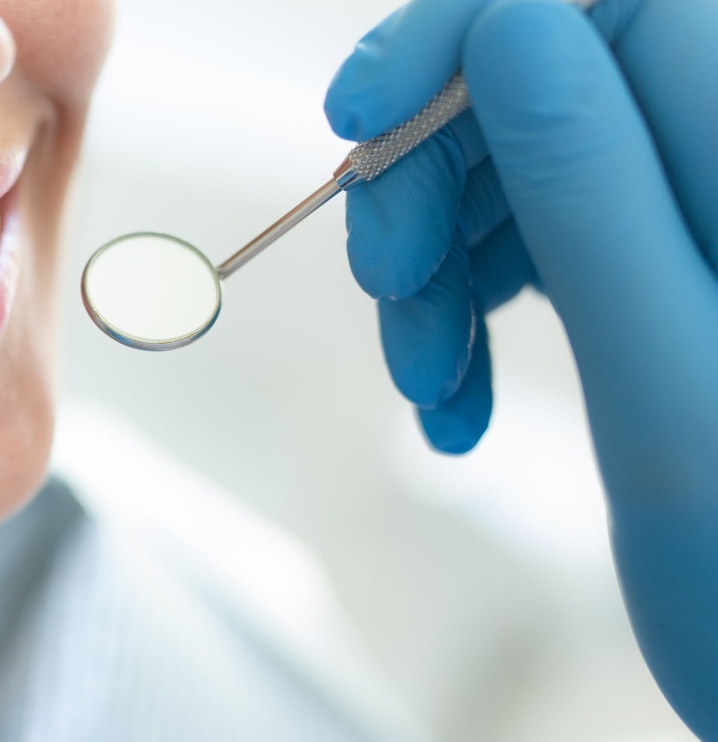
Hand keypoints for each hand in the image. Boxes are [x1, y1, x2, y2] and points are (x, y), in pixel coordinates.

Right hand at [325, 0, 717, 741]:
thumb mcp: (669, 382)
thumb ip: (597, 192)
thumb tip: (512, 26)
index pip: (596, 5)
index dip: (462, 33)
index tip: (355, 116)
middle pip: (543, 80)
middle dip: (430, 172)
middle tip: (385, 283)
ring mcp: (692, 224)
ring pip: (519, 169)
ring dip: (435, 263)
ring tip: (422, 381)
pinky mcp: (658, 278)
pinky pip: (533, 249)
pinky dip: (466, 314)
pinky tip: (448, 403)